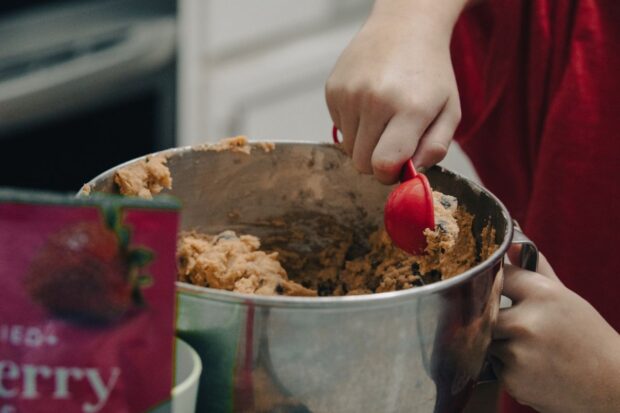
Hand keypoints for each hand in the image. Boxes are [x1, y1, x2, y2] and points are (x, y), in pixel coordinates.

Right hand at [325, 0, 465, 183]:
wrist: (404, 27)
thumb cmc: (430, 73)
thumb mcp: (449, 110)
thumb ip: (436, 148)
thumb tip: (411, 173)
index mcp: (410, 108)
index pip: (383, 165)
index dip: (389, 175)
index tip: (398, 167)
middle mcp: (375, 100)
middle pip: (362, 163)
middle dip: (377, 162)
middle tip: (392, 143)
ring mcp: (349, 93)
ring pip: (348, 149)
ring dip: (365, 143)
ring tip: (382, 118)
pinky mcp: (332, 89)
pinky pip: (339, 128)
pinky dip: (353, 125)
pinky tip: (368, 103)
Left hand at [490, 249, 619, 412]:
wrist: (610, 386)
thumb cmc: (587, 337)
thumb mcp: (565, 298)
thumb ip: (534, 269)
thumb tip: (511, 243)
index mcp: (542, 295)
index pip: (499, 275)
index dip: (496, 281)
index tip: (500, 288)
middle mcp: (527, 322)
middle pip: (485, 310)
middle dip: (496, 316)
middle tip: (520, 326)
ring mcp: (518, 353)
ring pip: (487, 339)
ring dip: (500, 342)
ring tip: (531, 348)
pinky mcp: (512, 379)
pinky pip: (493, 365)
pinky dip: (507, 366)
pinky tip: (533, 367)